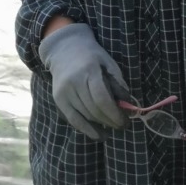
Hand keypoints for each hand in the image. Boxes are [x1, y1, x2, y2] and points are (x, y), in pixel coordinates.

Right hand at [39, 23, 128, 140]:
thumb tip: (127, 105)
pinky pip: (73, 119)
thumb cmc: (92, 56)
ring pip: (85, 116)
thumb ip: (118, 83)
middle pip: (94, 110)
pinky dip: (86, 129)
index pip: (102, 98)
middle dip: (110, 120)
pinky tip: (98, 135)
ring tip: (113, 127)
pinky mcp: (58, 99)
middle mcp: (74, 82)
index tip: (125, 121)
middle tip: (122, 125)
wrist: (65, 49)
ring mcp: (64, 92)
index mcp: (89, 70)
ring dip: (101, 124)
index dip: (114, 114)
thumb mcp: (108, 63)